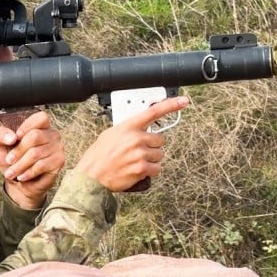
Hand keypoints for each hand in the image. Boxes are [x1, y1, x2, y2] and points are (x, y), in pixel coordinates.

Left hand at [0, 110, 63, 209]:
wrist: (19, 183)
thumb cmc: (12, 160)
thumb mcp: (0, 145)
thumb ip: (1, 135)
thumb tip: (12, 137)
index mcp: (39, 126)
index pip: (41, 118)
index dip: (27, 126)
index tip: (14, 138)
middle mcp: (51, 134)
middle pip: (35, 136)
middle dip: (18, 151)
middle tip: (8, 161)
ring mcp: (57, 148)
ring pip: (36, 153)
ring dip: (20, 165)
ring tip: (11, 173)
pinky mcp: (59, 162)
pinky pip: (41, 166)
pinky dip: (28, 172)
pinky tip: (22, 176)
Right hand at [74, 96, 189, 192]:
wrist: (92, 176)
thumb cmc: (99, 156)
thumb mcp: (111, 134)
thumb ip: (128, 129)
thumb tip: (140, 127)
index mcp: (129, 126)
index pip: (154, 112)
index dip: (171, 105)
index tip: (183, 101)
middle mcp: (136, 138)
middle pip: (160, 140)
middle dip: (152, 146)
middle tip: (137, 152)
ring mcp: (140, 153)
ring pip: (159, 155)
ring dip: (151, 159)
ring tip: (135, 162)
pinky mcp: (142, 168)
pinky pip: (157, 168)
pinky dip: (150, 171)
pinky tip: (137, 170)